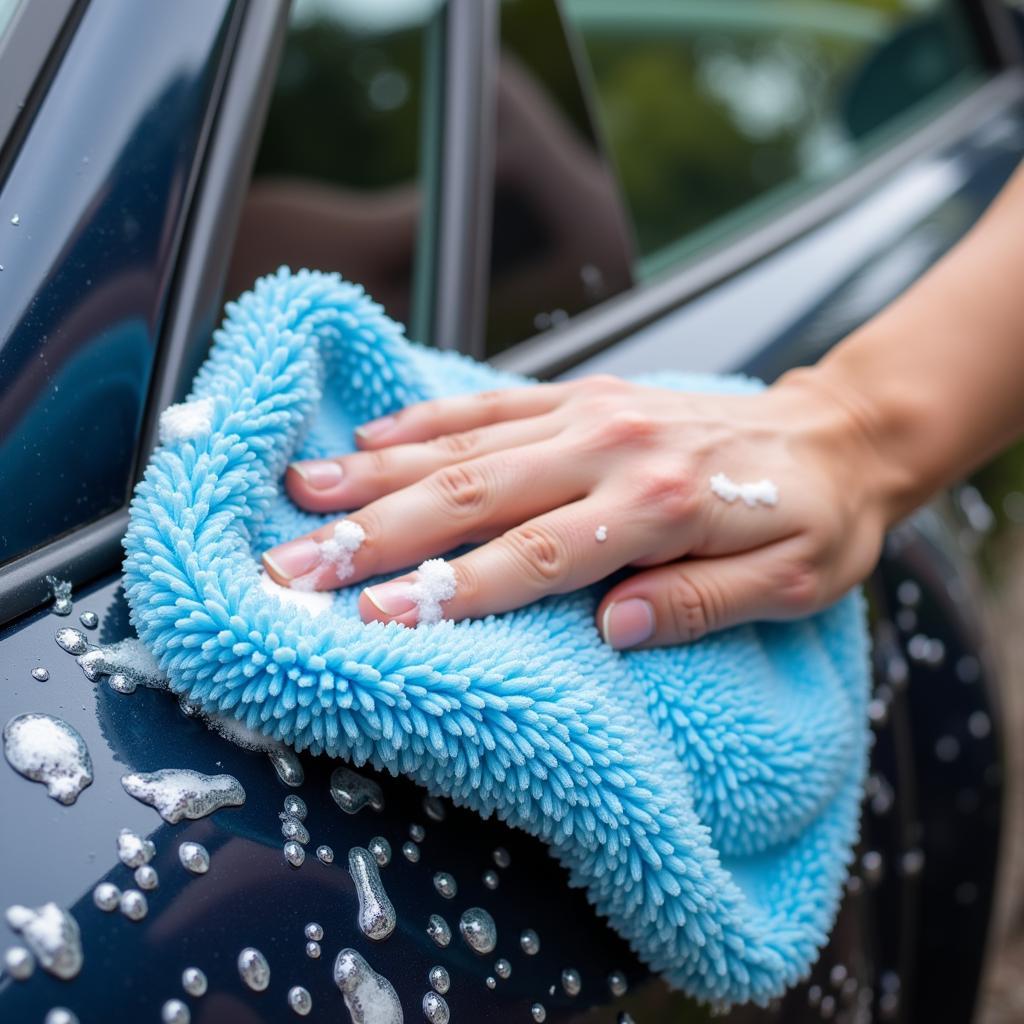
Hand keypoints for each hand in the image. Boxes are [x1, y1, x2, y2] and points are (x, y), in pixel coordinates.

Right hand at [262, 372, 889, 646]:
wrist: (836, 434)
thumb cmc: (813, 518)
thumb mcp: (791, 582)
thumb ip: (702, 604)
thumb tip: (612, 628)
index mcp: (663, 506)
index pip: (537, 554)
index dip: (452, 587)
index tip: (374, 614)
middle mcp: (614, 449)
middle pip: (475, 496)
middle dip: (377, 534)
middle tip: (297, 563)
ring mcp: (592, 414)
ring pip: (467, 447)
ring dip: (378, 475)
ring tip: (302, 496)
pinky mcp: (584, 395)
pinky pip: (493, 403)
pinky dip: (427, 421)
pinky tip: (369, 440)